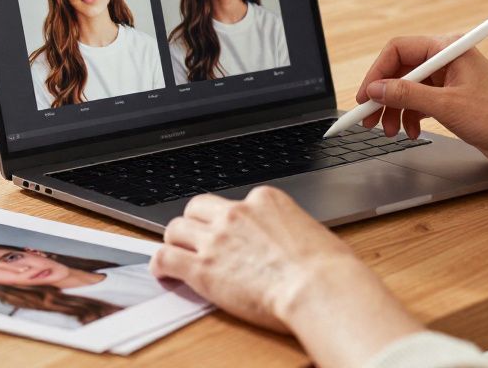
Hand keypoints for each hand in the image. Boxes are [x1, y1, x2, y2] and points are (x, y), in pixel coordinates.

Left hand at [151, 187, 423, 365]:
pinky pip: (165, 258)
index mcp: (264, 200)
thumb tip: (284, 242)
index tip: (229, 234)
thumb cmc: (327, 268)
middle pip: (197, 208)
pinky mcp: (201, 268)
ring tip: (178, 256)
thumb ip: (286, 230)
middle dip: (195, 224)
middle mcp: (236, 213)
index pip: (233, 202)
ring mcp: (215, 239)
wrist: (319, 288)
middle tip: (197, 241)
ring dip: (176, 242)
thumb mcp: (309, 231)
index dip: (227, 220)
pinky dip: (160, 265)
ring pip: (175, 229)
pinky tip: (164, 274)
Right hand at [356, 34, 487, 171]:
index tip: (364, 98)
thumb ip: (406, 96)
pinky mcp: (453, 98)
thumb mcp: (446, 107)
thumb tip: (375, 90)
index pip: (398, 50)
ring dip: (395, 110)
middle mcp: (448, 59)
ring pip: (408, 88)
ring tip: (390, 131)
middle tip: (369, 120)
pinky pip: (420, 101)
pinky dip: (410, 116)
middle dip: (383, 96)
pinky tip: (410, 131)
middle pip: (400, 70)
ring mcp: (450, 79)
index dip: (376, 73)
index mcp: (448, 49)